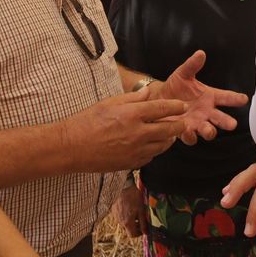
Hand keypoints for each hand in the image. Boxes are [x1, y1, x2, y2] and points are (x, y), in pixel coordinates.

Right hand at [69, 90, 187, 170]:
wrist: (72, 147)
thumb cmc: (87, 122)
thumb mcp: (109, 103)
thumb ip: (132, 98)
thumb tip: (148, 93)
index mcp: (132, 114)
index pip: (162, 109)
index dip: (176, 107)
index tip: (183, 106)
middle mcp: (137, 133)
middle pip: (169, 130)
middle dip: (179, 125)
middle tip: (183, 122)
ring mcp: (135, 151)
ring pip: (162, 146)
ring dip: (169, 139)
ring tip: (170, 134)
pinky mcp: (131, 164)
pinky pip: (150, 157)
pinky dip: (154, 151)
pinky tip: (152, 146)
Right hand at [112, 181, 144, 237]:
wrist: (122, 186)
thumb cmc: (133, 197)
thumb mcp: (141, 210)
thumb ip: (143, 223)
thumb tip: (146, 232)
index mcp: (127, 223)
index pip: (132, 235)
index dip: (139, 233)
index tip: (144, 228)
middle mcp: (120, 222)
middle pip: (128, 229)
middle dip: (136, 226)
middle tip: (141, 219)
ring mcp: (115, 216)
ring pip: (124, 223)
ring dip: (130, 220)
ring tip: (135, 211)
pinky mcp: (113, 211)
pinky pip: (120, 217)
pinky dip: (125, 215)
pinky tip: (129, 207)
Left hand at [155, 50, 247, 145]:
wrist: (159, 98)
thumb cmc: (175, 86)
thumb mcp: (183, 74)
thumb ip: (192, 65)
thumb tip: (200, 53)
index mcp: (210, 97)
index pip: (226, 97)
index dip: (235, 98)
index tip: (244, 99)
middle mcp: (206, 111)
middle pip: (221, 118)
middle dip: (227, 122)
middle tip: (232, 124)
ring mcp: (197, 122)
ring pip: (208, 130)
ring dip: (210, 131)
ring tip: (209, 131)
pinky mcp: (184, 131)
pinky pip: (190, 137)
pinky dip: (190, 136)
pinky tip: (188, 133)